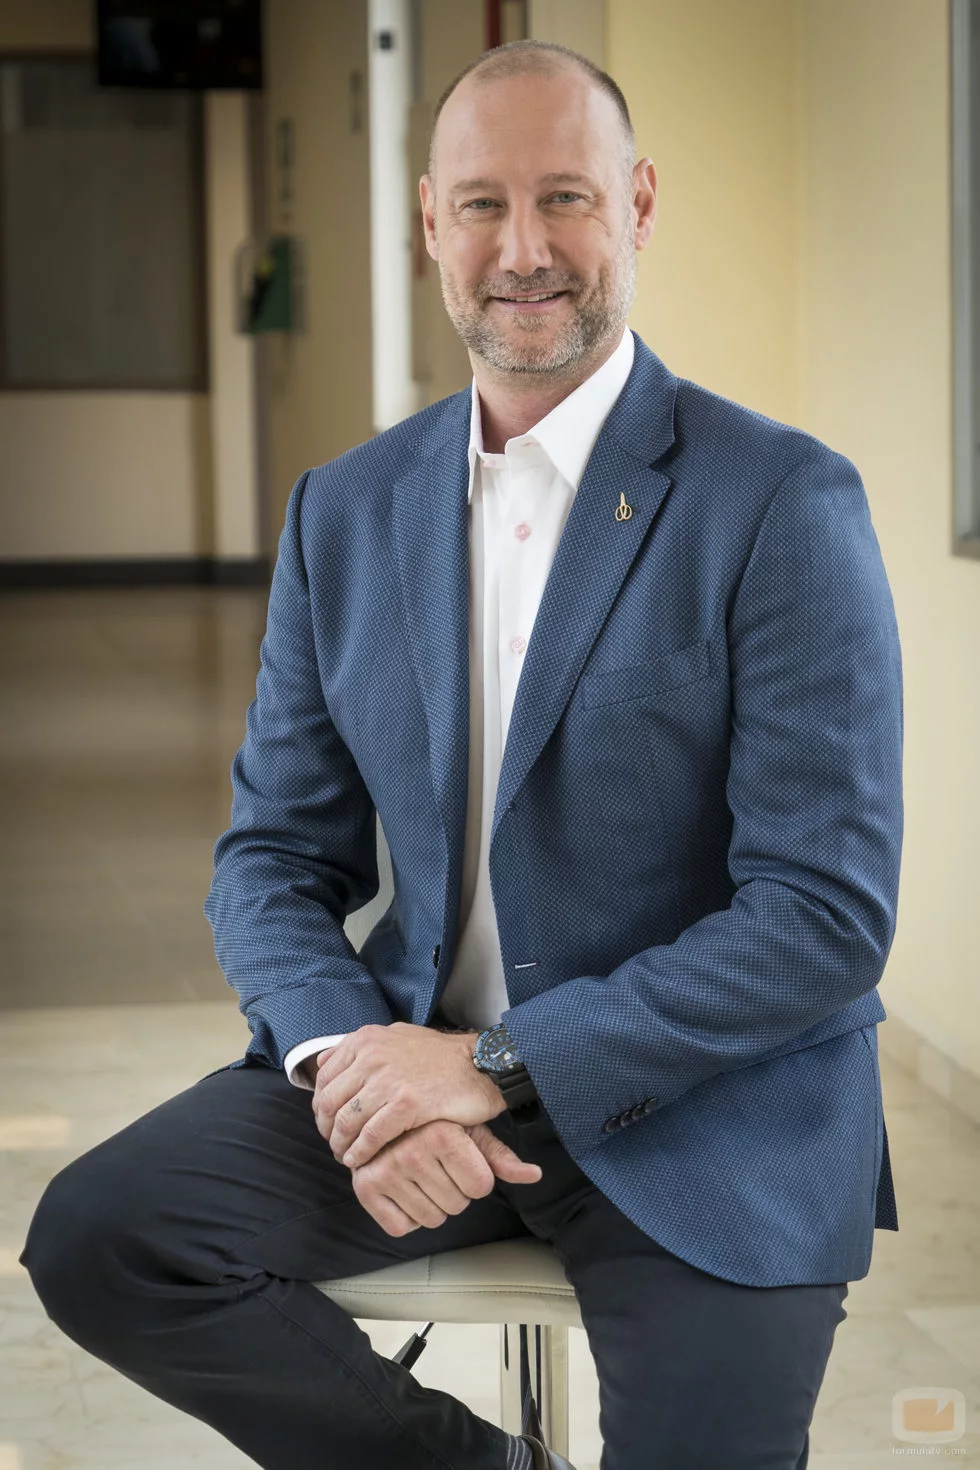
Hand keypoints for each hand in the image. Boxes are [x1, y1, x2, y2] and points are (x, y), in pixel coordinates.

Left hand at [313, 1022, 505, 1167]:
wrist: (480, 1065)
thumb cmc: (439, 1057)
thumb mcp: (397, 1036)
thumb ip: (360, 1047)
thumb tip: (323, 1061)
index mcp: (366, 1040)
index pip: (325, 1079)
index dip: (321, 1108)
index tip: (328, 1125)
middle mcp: (373, 1056)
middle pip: (330, 1103)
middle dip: (328, 1130)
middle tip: (335, 1146)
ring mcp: (389, 1080)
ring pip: (347, 1122)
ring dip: (342, 1146)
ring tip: (347, 1157)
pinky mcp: (407, 1104)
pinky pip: (371, 1136)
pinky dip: (361, 1153)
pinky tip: (362, 1162)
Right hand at [350, 1119, 541, 1236]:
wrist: (379, 1115)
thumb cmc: (431, 1123)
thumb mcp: (469, 1130)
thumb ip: (500, 1156)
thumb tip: (535, 1175)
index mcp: (442, 1133)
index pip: (481, 1187)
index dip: (476, 1178)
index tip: (461, 1161)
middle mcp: (412, 1151)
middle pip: (458, 1205)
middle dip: (454, 1191)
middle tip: (437, 1167)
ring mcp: (385, 1171)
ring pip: (432, 1220)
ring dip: (431, 1205)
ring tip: (419, 1177)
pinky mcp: (365, 1189)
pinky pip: (401, 1228)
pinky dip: (405, 1216)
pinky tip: (402, 1190)